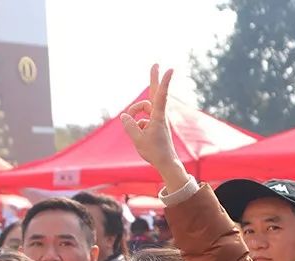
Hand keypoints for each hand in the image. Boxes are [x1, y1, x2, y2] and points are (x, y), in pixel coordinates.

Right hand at [121, 65, 183, 180]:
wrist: (166, 163)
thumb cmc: (154, 152)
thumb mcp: (137, 139)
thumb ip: (129, 125)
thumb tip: (125, 116)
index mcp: (158, 117)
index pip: (161, 96)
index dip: (164, 82)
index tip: (170, 69)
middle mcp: (159, 115)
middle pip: (154, 94)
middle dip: (154, 79)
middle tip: (156, 64)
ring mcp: (157, 119)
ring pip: (143, 109)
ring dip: (135, 114)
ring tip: (134, 128)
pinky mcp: (155, 124)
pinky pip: (142, 120)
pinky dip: (137, 125)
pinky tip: (140, 137)